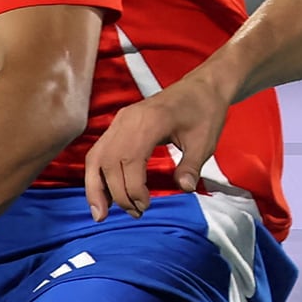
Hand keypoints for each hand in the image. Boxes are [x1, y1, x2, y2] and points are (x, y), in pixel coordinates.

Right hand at [86, 79, 228, 219]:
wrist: (201, 88)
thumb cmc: (204, 113)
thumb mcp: (205, 142)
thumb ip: (192, 166)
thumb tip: (184, 189)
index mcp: (150, 121)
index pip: (130, 160)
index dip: (133, 188)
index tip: (146, 206)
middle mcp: (128, 119)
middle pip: (108, 162)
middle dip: (116, 193)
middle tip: (135, 213)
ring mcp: (121, 120)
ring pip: (96, 157)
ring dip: (96, 187)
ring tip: (102, 214)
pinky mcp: (119, 124)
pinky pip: (99, 151)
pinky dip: (97, 174)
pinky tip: (103, 194)